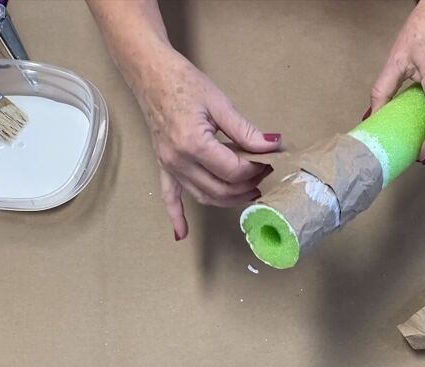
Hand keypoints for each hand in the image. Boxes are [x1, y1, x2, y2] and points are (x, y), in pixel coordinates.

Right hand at [131, 48, 280, 239]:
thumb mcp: (220, 104)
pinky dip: (176, 216)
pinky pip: (169, 196)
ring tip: (250, 192)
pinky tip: (182, 234)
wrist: (151, 74)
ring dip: (228, 200)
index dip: (256, 169)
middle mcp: (178, 161)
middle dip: (247, 186)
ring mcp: (169, 166)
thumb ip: (246, 131)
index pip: (233, 171)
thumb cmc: (183, 83)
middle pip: (220, 189)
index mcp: (193, 144)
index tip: (270, 160)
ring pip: (203, 196)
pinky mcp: (163, 165)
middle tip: (265, 174)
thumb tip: (273, 145)